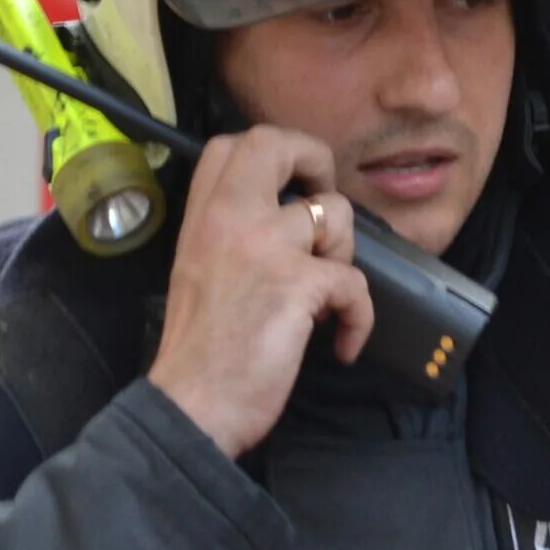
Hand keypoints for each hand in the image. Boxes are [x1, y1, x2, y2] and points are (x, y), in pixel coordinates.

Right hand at [146, 127, 373, 459]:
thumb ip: (231, 238)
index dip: (276, 153)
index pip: (233, 145)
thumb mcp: (197, 273)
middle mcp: (230, 218)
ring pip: (335, 212)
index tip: (292, 187)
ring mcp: (265, 247)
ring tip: (324, 297)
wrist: (190, 406)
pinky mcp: (298, 285)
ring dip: (343, 254)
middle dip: (316, 163)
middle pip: (276, 143)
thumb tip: (286, 225)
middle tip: (323, 207)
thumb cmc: (197, 354)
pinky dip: (358, 317)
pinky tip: (341, 343)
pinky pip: (355, 281)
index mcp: (202, 217)